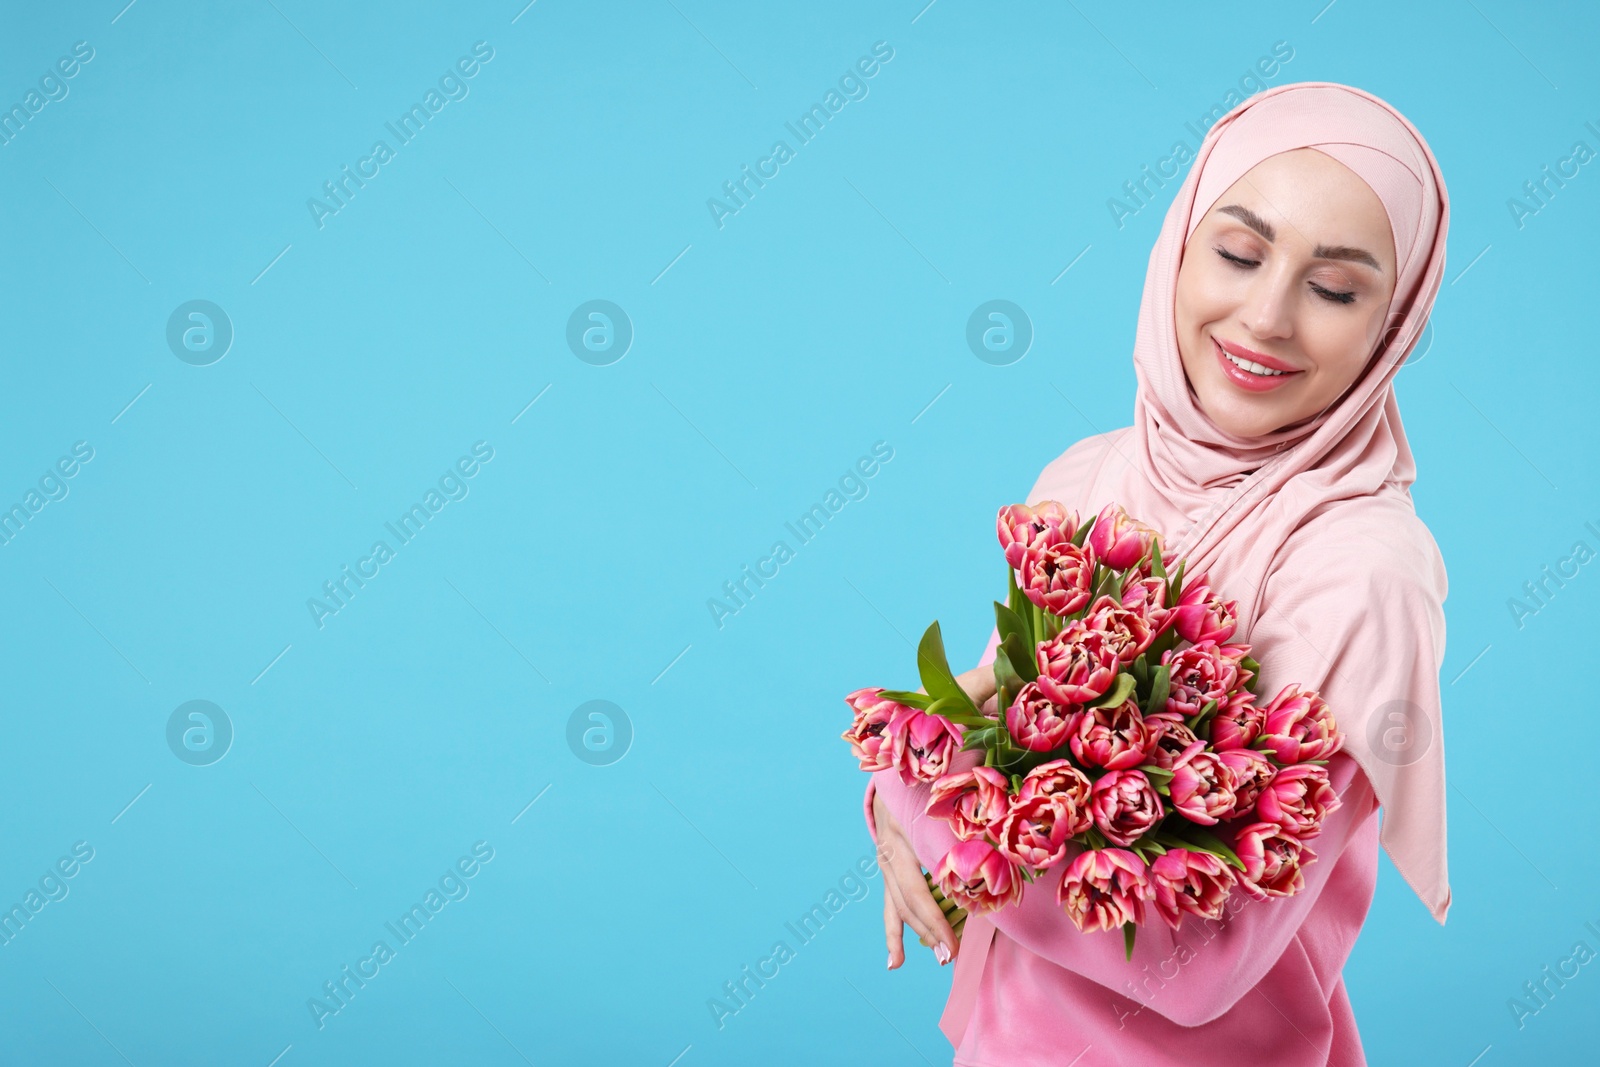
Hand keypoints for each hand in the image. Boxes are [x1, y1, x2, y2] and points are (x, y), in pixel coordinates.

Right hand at [876, 790, 957, 968]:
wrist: (891, 775)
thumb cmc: (925, 785)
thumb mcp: (939, 797)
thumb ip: (962, 819)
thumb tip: (1000, 846)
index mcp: (902, 833)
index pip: (919, 888)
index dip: (936, 919)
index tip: (954, 944)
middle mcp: (889, 850)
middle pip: (910, 901)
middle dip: (932, 931)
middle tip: (952, 957)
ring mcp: (884, 861)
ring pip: (899, 906)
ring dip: (920, 935)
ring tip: (940, 960)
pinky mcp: (885, 870)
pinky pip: (889, 907)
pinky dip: (893, 935)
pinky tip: (896, 962)